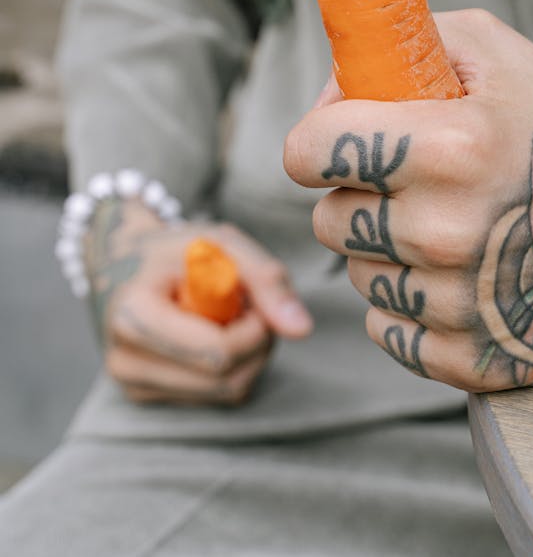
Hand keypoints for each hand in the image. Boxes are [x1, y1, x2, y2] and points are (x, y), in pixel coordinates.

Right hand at [85, 202, 312, 404]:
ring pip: (226, 393)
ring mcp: (133, 385)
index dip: (254, 328)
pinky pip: (214, 396)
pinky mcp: (145, 397)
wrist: (120, 261)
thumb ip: (267, 280)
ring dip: (248, 356)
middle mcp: (125, 361)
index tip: (253, 296)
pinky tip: (216, 334)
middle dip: (256, 343)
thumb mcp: (221, 243)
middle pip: (226, 380)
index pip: (217, 353)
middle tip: (250, 304)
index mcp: (134, 316)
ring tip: (231, 316)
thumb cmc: (175, 248)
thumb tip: (303, 329)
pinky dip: (231, 367)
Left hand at [285, 10, 532, 390]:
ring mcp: (462, 307)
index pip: (309, 152)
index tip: (339, 141)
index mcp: (452, 148)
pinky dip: (408, 303)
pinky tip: (456, 273)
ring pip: (356, 275)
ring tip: (448, 223)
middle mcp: (450, 233)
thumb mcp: (494, 51)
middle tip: (412, 180)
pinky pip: (386, 330)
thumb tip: (329, 90)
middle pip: (328, 219)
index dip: (317, 141)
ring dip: (384, 249)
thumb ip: (397, 47)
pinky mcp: (473, 362)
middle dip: (356, 194)